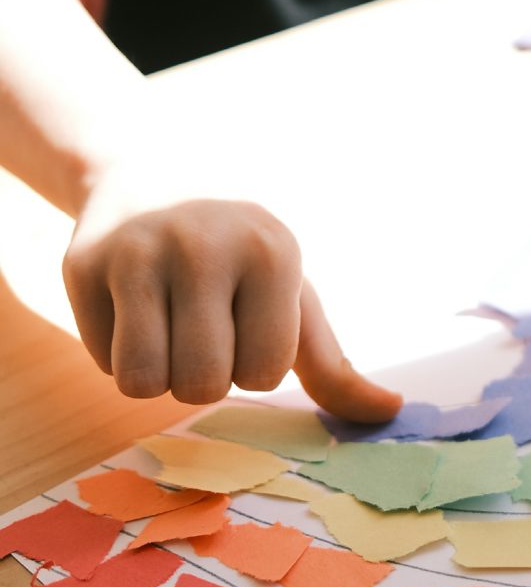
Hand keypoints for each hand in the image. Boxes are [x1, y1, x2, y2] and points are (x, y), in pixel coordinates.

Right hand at [63, 190, 401, 420]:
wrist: (155, 175)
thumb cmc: (242, 257)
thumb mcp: (293, 297)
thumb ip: (334, 365)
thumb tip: (391, 410)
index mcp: (272, 254)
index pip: (264, 372)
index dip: (255, 366)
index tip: (248, 324)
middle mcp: (205, 247)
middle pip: (202, 385)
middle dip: (206, 378)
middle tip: (206, 330)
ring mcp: (138, 251)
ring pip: (142, 382)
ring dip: (159, 374)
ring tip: (170, 327)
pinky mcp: (84, 263)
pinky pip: (103, 362)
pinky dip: (120, 354)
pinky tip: (134, 307)